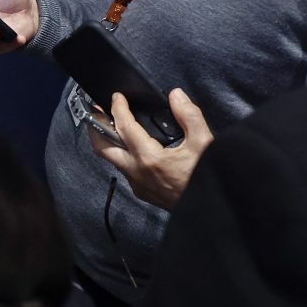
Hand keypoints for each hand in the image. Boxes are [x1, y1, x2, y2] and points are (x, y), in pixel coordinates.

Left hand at [87, 88, 211, 210]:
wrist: (210, 209)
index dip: (117, 108)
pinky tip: (131, 146)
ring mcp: (137, 184)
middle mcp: (137, 172)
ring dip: (107, 141)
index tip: (117, 97)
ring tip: (111, 124)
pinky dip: (121, 154)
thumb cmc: (206, 178)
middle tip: (97, 110)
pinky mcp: (142, 192)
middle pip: (102, 147)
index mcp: (149, 158)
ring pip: (111, 160)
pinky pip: (124, 170)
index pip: (124, 127)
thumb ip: (188, 115)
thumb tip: (176, 96)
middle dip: (95, 126)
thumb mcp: (204, 143)